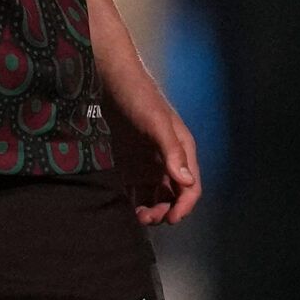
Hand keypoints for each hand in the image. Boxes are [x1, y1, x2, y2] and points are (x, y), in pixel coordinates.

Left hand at [101, 66, 200, 226]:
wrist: (110, 79)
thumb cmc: (139, 97)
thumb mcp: (157, 123)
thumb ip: (172, 151)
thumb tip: (185, 181)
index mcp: (181, 152)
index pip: (190, 188)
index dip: (184, 206)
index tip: (170, 220)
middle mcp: (167, 161)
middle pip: (172, 197)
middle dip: (164, 212)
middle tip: (146, 219)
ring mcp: (147, 163)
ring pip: (154, 197)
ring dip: (149, 210)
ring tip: (134, 216)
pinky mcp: (128, 163)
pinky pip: (134, 189)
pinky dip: (132, 201)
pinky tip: (121, 207)